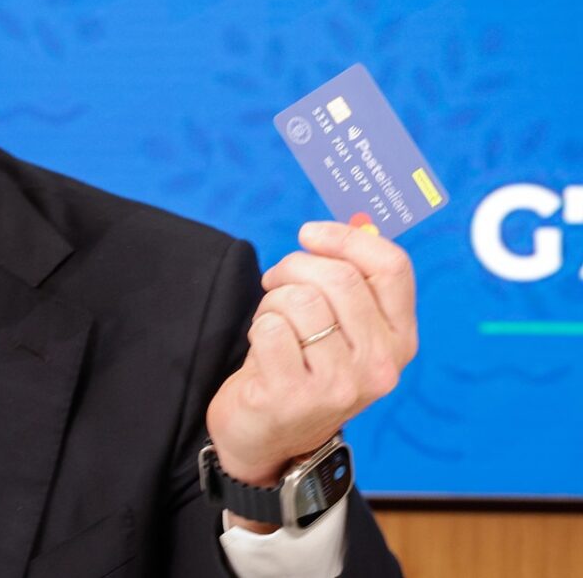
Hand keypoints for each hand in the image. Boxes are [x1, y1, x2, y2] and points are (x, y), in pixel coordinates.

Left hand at [205, 222, 417, 512]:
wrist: (269, 437)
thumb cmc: (303, 366)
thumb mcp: (343, 328)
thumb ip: (354, 279)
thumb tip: (357, 220)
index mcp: (400, 340)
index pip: (391, 267)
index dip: (345, 239)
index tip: (309, 234)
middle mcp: (379, 365)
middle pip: (338, 278)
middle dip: (294, 268)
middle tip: (276, 282)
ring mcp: (339, 385)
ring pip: (300, 300)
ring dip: (273, 302)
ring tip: (272, 325)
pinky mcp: (294, 396)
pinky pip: (270, 328)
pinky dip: (257, 328)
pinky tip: (262, 351)